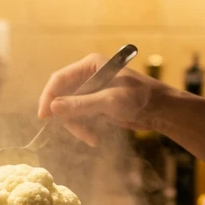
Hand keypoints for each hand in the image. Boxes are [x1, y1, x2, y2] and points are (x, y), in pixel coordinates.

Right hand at [37, 53, 169, 147]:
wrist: (160, 110)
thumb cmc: (140, 98)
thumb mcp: (110, 102)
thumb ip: (81, 105)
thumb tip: (53, 108)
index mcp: (90, 65)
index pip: (59, 79)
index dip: (49, 97)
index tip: (44, 116)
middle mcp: (88, 76)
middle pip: (62, 97)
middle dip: (69, 117)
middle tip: (82, 133)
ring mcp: (91, 91)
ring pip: (69, 110)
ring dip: (78, 126)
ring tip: (92, 139)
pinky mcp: (95, 105)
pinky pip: (79, 117)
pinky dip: (84, 129)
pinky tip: (95, 138)